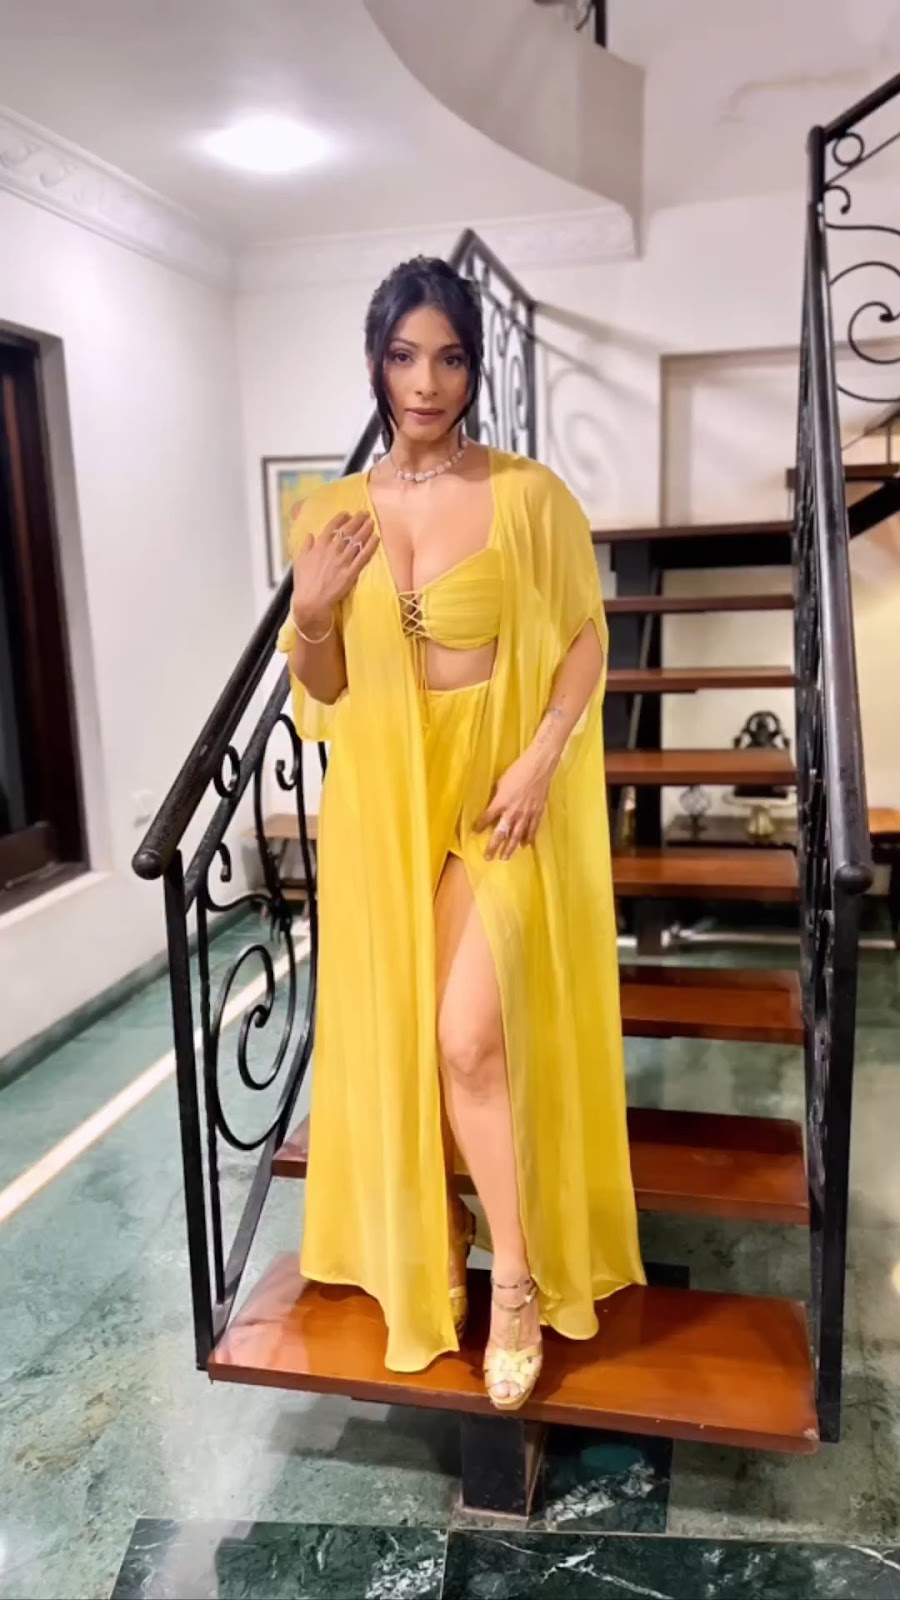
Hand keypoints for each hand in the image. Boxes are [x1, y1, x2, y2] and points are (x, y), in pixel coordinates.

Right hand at [291, 511, 377, 632]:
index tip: (347, 513)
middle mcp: (332, 551)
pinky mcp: (351, 572)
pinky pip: (363, 556)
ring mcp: (343, 561)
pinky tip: (376, 538)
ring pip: (357, 541)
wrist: (311, 601)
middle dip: (357, 520)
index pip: (332, 527)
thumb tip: (310, 535)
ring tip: (372, 521)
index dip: (341, 519)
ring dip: (365, 529)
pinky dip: (370, 546)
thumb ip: (305, 546)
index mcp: (319, 547)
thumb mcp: (299, 561)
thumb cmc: (304, 583)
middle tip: (364, 512)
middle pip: (347, 531)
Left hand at [475, 745, 557, 860]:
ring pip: (517, 836)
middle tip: (488, 858)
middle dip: (493, 847)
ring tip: (505, 858)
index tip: (474, 832)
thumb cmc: (517, 771)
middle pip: (501, 834)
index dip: (479, 826)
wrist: (538, 767)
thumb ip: (497, 797)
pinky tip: (525, 846)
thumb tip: (493, 805)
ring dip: (510, 849)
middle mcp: (512, 812)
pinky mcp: (537, 813)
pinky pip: (532, 830)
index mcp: (501, 803)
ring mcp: (526, 815)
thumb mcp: (501, 782)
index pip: (486, 819)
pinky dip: (528, 839)